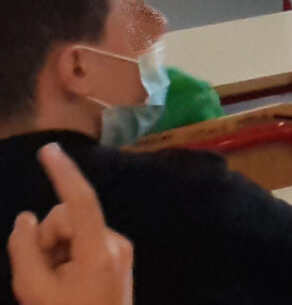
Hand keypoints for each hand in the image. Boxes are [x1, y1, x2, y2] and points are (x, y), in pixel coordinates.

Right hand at [8, 143, 132, 304]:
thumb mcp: (32, 288)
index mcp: (99, 250)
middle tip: (41, 273)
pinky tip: (65, 282)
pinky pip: (83, 242)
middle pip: (68, 217)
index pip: (79, 201)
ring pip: (73, 230)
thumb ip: (24, 249)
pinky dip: (67, 255)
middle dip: (48, 235)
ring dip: (55, 249)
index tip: (48, 149)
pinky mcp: (118, 257)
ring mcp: (120, 250)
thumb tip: (27, 218)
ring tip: (54, 283)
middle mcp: (116, 243)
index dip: (63, 173)